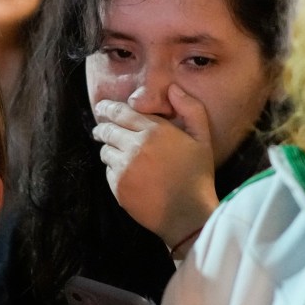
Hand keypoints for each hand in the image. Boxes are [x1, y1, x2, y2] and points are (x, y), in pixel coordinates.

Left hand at [92, 84, 218, 247]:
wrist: (188, 215)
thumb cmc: (197, 175)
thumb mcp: (202, 138)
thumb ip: (190, 109)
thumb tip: (173, 89)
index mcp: (154, 131)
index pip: (121, 112)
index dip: (108, 108)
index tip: (102, 107)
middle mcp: (134, 146)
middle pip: (107, 130)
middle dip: (103, 128)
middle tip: (101, 129)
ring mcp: (123, 168)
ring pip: (105, 151)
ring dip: (110, 149)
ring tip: (120, 154)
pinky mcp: (118, 187)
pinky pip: (108, 171)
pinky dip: (114, 169)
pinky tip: (128, 174)